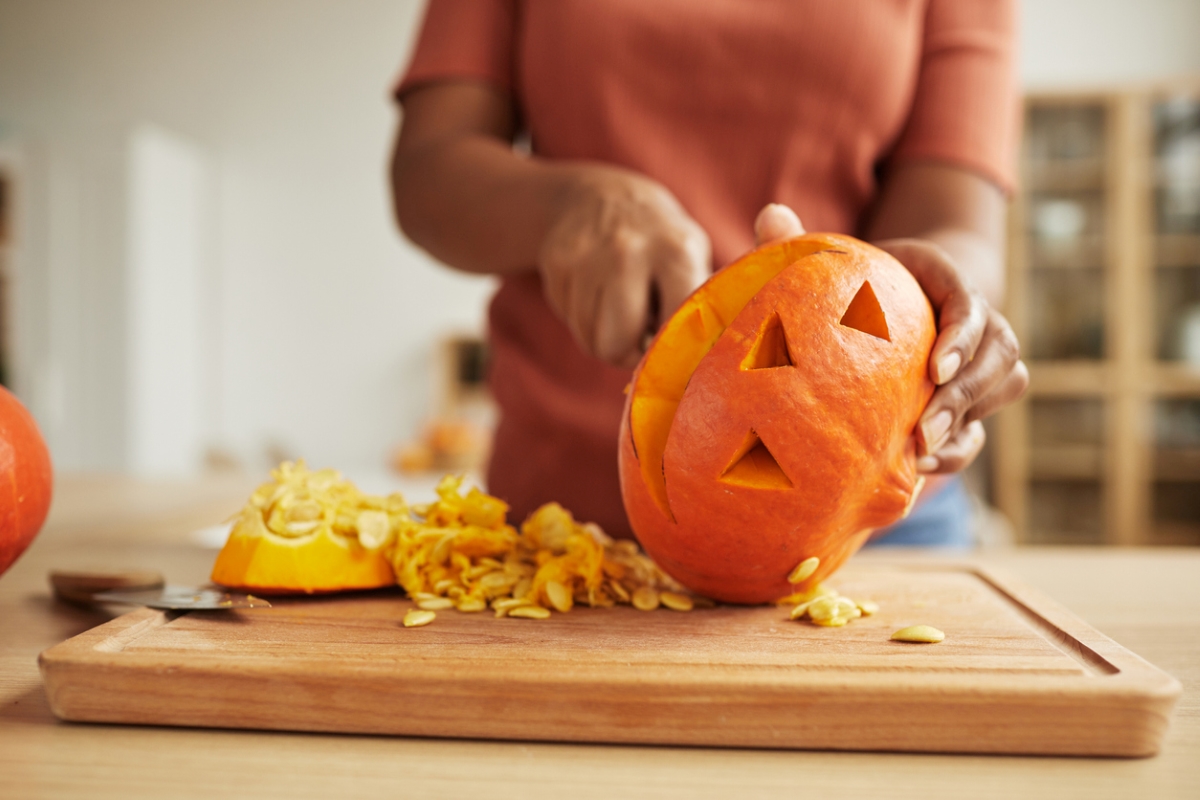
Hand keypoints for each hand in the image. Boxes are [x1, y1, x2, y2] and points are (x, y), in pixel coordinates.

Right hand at [539, 166, 710, 367]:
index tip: (668, 352)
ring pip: (590, 339)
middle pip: (616, 344)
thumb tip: (692, 360)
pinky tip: (595, 292)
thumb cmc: (659, 241)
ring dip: (605, 336)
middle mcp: (628, 250)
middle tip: (638, 337)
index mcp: (675, 252)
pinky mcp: (556, 261)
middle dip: (627, 353)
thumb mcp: (692, 257)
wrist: (602, 195)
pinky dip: (583, 316)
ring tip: (618, 309)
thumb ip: (698, 306)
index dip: (668, 355)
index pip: (670, 332)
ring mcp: (586, 255)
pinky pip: (569, 319)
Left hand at [751, 205, 1027, 474]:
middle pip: (998, 353)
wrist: (872, 313)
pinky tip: (919, 466)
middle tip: (926, 427)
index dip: (961, 335)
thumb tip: (770, 211)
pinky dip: (959, 448)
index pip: (968, 303)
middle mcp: (974, 317)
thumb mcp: (825, 262)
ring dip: (967, 421)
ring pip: (1004, 385)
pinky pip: (984, 424)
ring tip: (922, 451)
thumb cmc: (845, 284)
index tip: (934, 368)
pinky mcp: (972, 398)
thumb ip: (794, 244)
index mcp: (941, 278)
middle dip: (967, 392)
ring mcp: (979, 359)